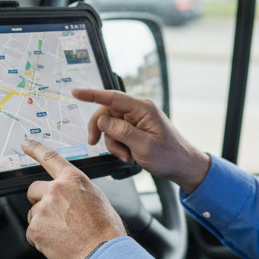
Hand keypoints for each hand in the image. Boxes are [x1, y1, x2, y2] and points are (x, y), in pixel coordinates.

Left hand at [22, 140, 126, 258]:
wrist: (103, 252)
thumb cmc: (105, 229)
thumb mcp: (96, 198)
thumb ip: (76, 192)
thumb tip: (69, 195)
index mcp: (73, 180)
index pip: (50, 158)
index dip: (35, 149)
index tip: (25, 144)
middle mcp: (56, 190)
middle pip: (33, 190)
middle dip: (39, 201)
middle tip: (54, 215)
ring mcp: (43, 209)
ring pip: (33, 214)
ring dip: (42, 222)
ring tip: (63, 233)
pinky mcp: (36, 228)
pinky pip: (32, 233)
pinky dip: (41, 239)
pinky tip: (58, 242)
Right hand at [72, 88, 210, 193]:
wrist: (182, 166)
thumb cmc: (169, 156)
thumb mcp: (144, 146)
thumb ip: (121, 132)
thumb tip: (101, 119)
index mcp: (142, 109)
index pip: (113, 97)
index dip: (92, 94)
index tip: (76, 92)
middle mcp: (138, 110)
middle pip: (107, 113)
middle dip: (101, 130)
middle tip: (93, 143)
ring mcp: (137, 119)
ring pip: (110, 126)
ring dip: (113, 144)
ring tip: (127, 156)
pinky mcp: (135, 129)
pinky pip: (117, 134)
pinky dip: (119, 147)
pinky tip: (130, 156)